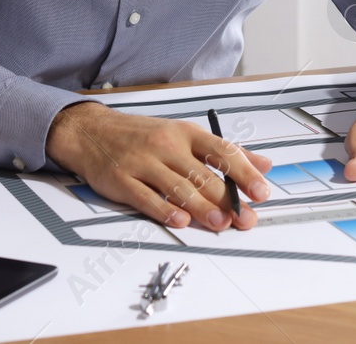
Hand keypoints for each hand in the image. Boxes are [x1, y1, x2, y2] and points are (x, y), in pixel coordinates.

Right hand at [45, 101, 272, 230]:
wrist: (92, 131)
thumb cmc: (142, 135)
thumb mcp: (184, 134)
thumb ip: (224, 152)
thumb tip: (264, 164)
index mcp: (185, 133)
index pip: (221, 151)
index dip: (243, 172)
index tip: (261, 191)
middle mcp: (166, 145)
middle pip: (201, 174)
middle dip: (226, 199)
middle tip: (244, 218)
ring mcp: (143, 162)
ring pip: (177, 187)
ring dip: (202, 208)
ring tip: (220, 224)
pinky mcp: (122, 180)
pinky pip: (146, 197)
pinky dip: (165, 210)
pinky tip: (181, 221)